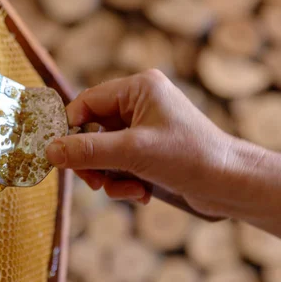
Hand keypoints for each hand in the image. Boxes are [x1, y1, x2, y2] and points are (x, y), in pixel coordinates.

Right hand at [45, 70, 233, 208]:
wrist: (231, 184)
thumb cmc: (190, 157)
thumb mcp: (133, 152)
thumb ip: (88, 151)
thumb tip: (49, 151)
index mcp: (139, 88)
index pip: (87, 102)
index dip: (70, 128)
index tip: (59, 155)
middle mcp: (141, 104)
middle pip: (93, 130)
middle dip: (93, 160)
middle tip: (94, 182)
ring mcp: (146, 129)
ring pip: (105, 152)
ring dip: (111, 176)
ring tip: (129, 189)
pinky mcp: (151, 151)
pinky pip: (121, 164)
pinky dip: (125, 182)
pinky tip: (142, 192)